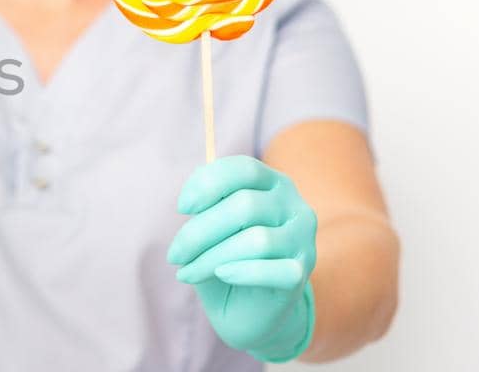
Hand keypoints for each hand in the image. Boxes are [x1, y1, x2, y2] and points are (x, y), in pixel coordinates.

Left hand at [167, 155, 317, 361]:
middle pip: (245, 206)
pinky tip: (221, 275)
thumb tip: (191, 200)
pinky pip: (272, 269)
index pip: (245, 169)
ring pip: (255, 240)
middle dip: (199, 232)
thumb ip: (205, 206)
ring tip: (187, 273)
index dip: (209, 183)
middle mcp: (295, 207)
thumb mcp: (210, 228)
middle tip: (174, 255)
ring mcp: (303, 241)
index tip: (182, 208)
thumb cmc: (224, 259)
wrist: (248, 309)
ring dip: (210, 258)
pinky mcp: (301, 273)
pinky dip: (241, 272)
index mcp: (273, 185)